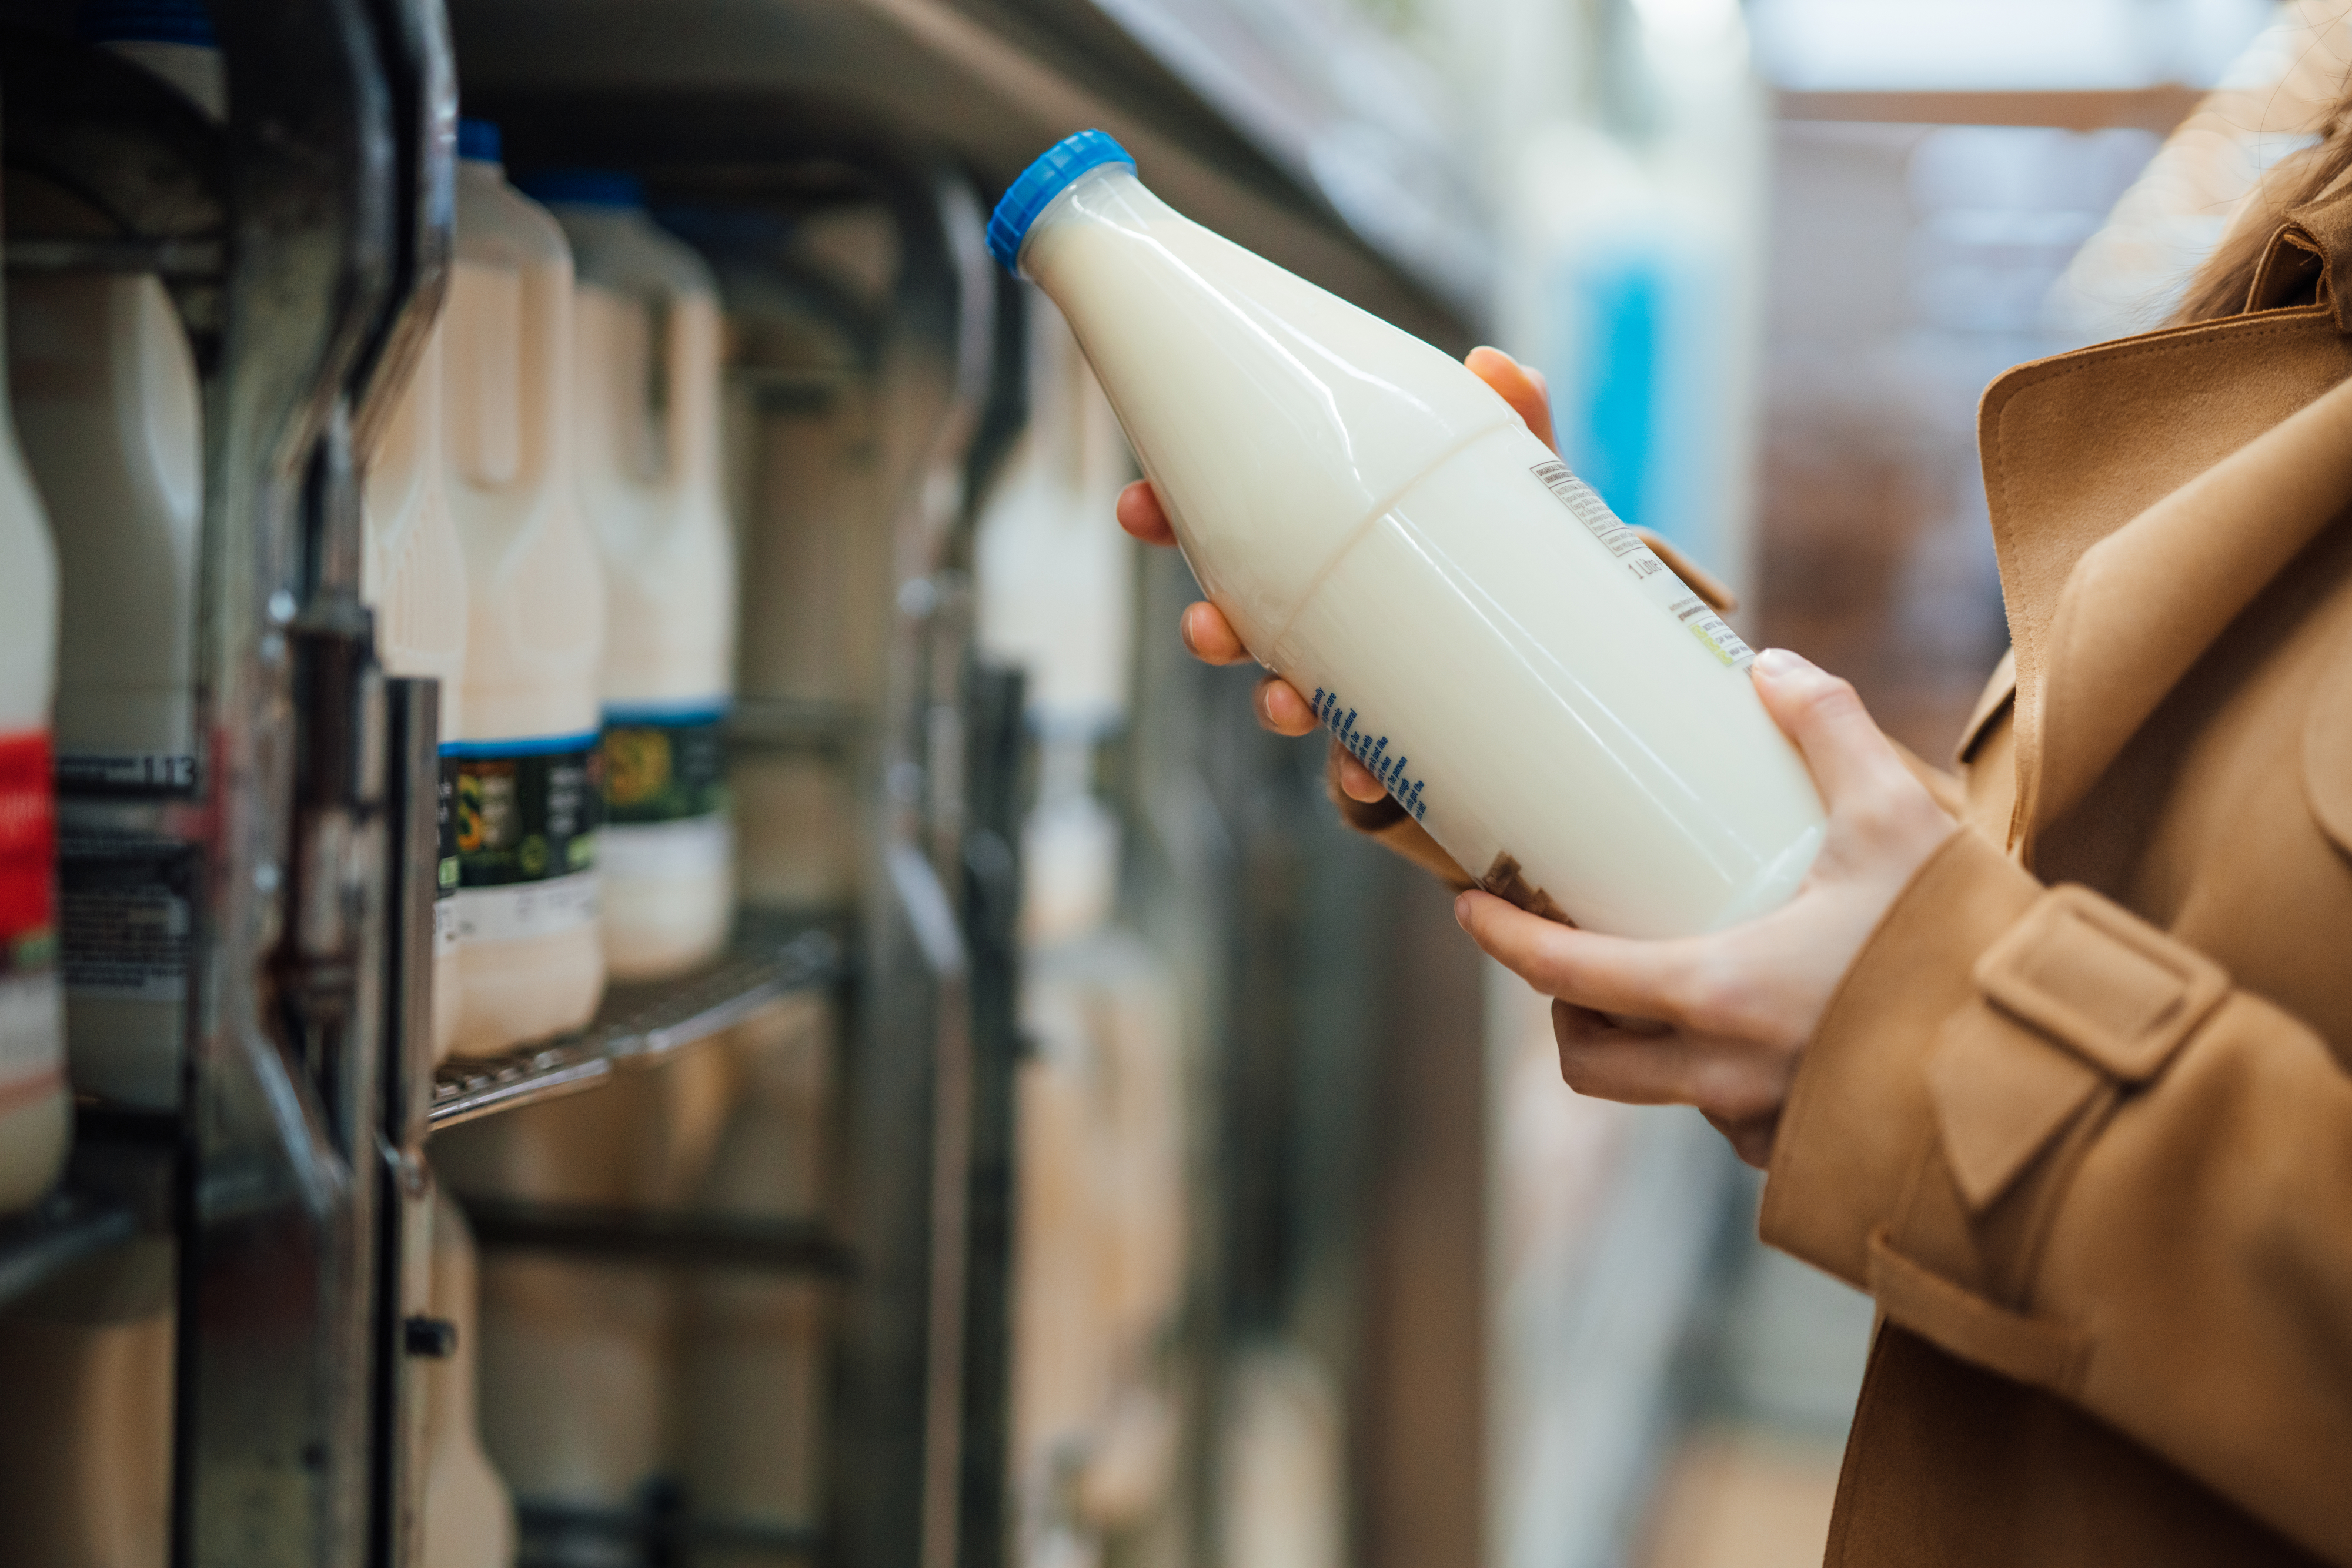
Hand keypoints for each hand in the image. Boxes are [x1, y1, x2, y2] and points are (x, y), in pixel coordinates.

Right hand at [1115, 346, 1557, 802]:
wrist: (1575, 675)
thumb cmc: (1525, 565)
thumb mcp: (1522, 490)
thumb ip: (1514, 426)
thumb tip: (1497, 364)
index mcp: (1335, 548)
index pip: (1234, 529)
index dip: (1174, 519)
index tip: (1136, 507)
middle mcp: (1332, 621)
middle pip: (1244, 623)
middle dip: (1214, 628)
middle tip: (1206, 628)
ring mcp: (1359, 691)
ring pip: (1291, 700)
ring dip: (1274, 704)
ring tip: (1284, 704)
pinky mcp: (1402, 751)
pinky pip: (1366, 773)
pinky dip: (1359, 777)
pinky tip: (1369, 778)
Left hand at [1452, 650, 1957, 1167]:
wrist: (2057, 1073)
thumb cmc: (1969, 949)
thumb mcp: (1898, 820)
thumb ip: (1831, 733)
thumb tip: (1769, 668)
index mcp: (1718, 995)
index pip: (1568, 978)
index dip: (1505, 941)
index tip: (1471, 909)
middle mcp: (1724, 1078)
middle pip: (1592, 1063)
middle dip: (1566, 1016)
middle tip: (1575, 962)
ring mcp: (1767, 1127)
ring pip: (1666, 1094)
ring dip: (1653, 1049)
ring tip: (1678, 985)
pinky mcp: (1812, 1157)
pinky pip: (1736, 1123)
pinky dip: (1725, 1080)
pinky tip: (1766, 1032)